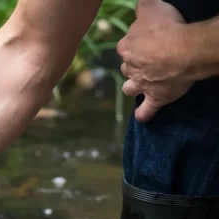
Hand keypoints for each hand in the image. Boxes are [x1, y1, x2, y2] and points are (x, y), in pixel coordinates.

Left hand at [117, 0, 191, 121]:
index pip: (126, 45)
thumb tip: (140, 4)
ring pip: (130, 88)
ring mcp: (141, 84)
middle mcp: (130, 67)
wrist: (184, 50)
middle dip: (134, 65)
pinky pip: (146, 110)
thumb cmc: (167, 27)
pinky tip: (142, 117)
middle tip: (148, 61)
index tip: (146, 41)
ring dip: (133, 87)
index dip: (135, 43)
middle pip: (127, 67)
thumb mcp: (151, 7)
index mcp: (126, 46)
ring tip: (139, 87)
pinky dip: (143, 114)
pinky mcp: (155, 97)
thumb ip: (143, 6)